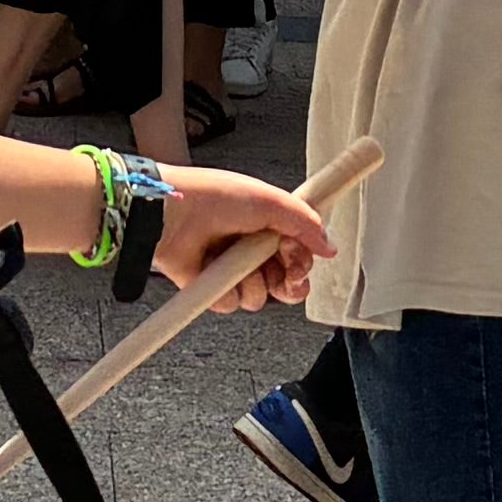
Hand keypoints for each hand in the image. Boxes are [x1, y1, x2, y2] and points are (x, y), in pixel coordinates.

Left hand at [146, 166, 330, 307]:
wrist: (171, 213)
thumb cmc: (213, 197)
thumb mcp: (270, 201)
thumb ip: (305, 223)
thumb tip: (329, 246)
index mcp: (266, 225)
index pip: (299, 254)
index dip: (304, 262)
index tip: (301, 260)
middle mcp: (250, 249)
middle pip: (285, 282)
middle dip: (290, 282)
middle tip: (284, 273)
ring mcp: (230, 269)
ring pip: (260, 296)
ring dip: (254, 283)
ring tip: (240, 263)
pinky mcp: (210, 287)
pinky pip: (231, 304)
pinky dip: (227, 291)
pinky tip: (218, 272)